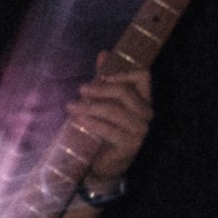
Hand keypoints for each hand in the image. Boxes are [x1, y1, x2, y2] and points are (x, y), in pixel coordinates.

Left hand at [69, 51, 151, 185]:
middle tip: (80, 89)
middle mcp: (146, 114)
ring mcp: (140, 130)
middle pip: (125, 92)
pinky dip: (92, 122)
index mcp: (143, 99)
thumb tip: (103, 53)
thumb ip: (105, 80)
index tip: (102, 75)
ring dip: (90, 107)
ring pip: (114, 110)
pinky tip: (79, 120)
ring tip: (71, 106)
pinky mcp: (130, 145)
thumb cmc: (105, 128)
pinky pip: (108, 129)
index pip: (143, 76)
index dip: (124, 72)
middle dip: (100, 89)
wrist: (103, 164)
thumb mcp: (105, 101)